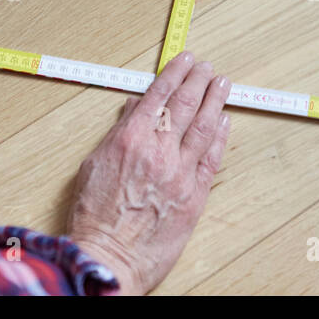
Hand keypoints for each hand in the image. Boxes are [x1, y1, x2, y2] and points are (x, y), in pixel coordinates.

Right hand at [67, 51, 231, 294]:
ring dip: (215, 102)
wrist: (108, 259)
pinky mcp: (195, 196)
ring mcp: (180, 173)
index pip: (159, 95)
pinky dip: (220, 138)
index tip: (185, 59)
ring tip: (222, 84)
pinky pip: (211, 159)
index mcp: (130, 139)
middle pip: (186, 105)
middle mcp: (159, 151)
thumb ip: (118, 134)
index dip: (175, 74)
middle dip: (198, 81)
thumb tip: (136, 109)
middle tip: (207, 67)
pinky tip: (225, 122)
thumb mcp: (93, 166)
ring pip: (204, 127)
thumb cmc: (94, 217)